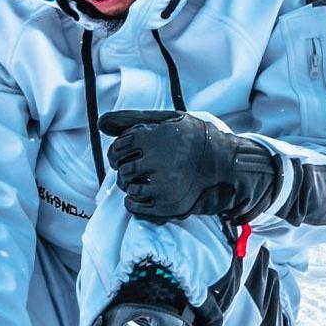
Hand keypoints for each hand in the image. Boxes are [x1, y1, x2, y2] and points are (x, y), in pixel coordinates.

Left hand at [97, 110, 282, 222]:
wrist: (223, 162)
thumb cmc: (191, 137)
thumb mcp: (166, 120)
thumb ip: (132, 119)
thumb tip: (101, 123)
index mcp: (152, 137)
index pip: (118, 147)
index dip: (120, 151)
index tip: (129, 153)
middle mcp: (156, 160)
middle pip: (121, 168)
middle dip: (125, 167)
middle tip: (139, 167)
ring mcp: (162, 184)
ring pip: (127, 186)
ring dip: (131, 183)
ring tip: (146, 178)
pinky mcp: (168, 204)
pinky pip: (134, 206)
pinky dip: (133, 201)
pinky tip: (143, 193)